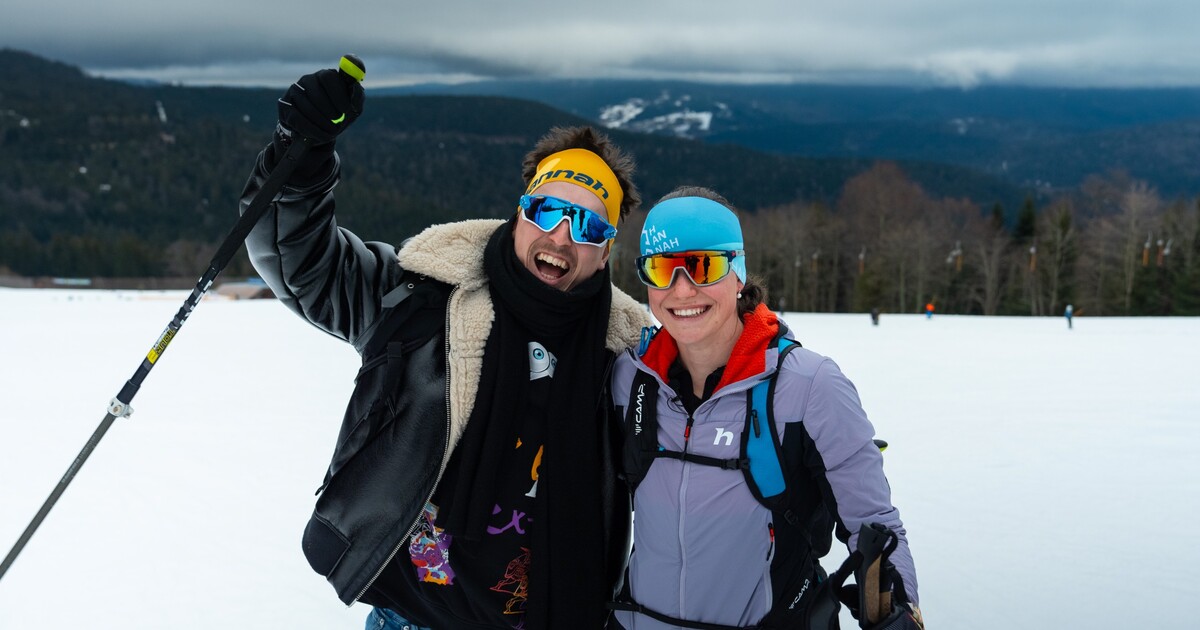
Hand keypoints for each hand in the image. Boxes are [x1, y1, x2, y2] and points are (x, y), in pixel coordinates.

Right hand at [268, 57, 364, 184]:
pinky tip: (321, 135)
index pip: (329, 77)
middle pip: (316, 93)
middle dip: (330, 111)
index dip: (338, 94)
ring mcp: (294, 91)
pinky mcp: (284, 105)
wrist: (316, 131)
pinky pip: (298, 119)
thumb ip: (357, 97)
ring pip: (307, 107)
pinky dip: (313, 130)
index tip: (347, 110)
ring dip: (322, 123)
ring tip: (331, 131)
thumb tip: (357, 87)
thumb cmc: (337, 116)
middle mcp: (308, 79)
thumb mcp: (352, 109)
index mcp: (325, 76)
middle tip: (338, 122)